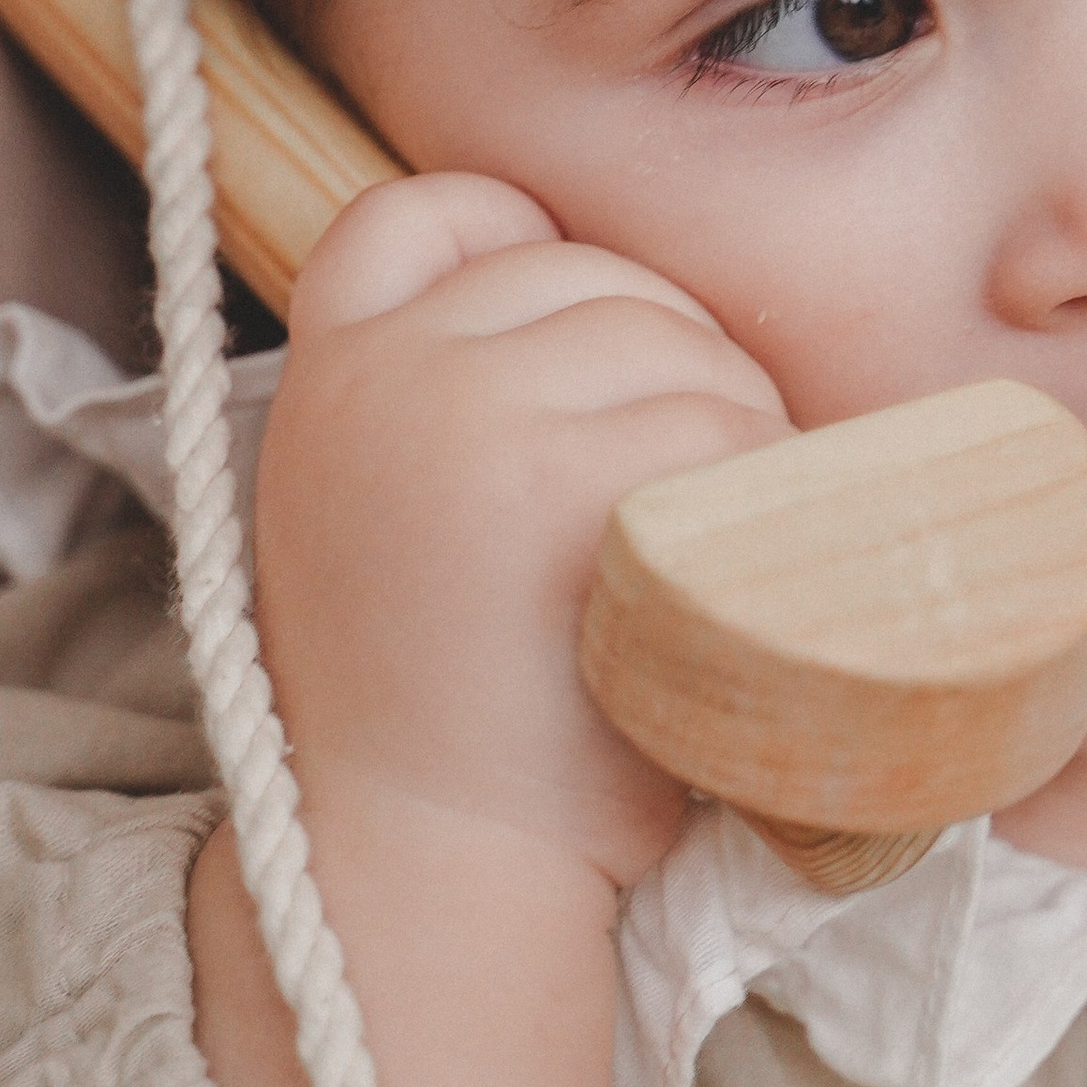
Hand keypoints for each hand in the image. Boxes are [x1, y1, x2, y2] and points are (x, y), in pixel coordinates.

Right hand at [254, 172, 788, 900]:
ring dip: (733, 427)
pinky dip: (759, 491)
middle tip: (683, 497)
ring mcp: (468, 415)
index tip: (573, 327)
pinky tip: (735, 576)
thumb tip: (591, 313)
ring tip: (709, 551)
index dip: (509, 233)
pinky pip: (718, 424)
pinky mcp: (560, 479)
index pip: (416, 213)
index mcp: (326, 378)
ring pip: (675, 340)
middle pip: (588, 273)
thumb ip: (435, 412)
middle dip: (668, 360)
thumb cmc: (447, 726)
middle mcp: (385, 375)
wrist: (434, 873)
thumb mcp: (379, 529)